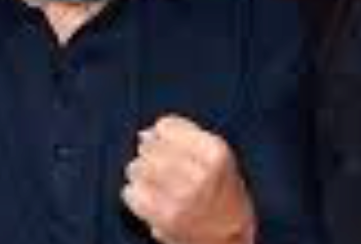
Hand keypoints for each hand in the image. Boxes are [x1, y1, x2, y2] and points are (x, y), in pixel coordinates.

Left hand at [122, 115, 256, 243]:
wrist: (230, 234)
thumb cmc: (222, 190)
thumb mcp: (216, 155)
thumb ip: (186, 137)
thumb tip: (145, 133)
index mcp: (215, 153)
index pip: (166, 127)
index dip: (163, 133)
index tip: (168, 144)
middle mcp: (200, 174)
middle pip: (149, 147)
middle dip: (147, 152)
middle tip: (157, 163)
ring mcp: (182, 198)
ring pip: (136, 168)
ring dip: (138, 172)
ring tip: (154, 180)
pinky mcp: (165, 219)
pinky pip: (130, 194)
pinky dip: (134, 193)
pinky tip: (149, 197)